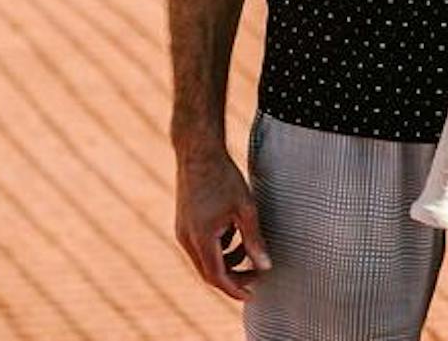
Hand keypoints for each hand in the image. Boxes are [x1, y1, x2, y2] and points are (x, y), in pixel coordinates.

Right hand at [174, 148, 269, 300]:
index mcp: (202, 238)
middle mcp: (187, 238)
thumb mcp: (245, 209)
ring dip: (225, 263)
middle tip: (255, 278)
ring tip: (249, 255)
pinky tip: (234, 235)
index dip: (235, 289)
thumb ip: (254, 240)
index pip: (217, 276)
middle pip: (208, 272)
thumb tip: (266, 267)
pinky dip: (217, 249)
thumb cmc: (223, 177)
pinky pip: (200, 247)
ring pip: (204, 260)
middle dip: (232, 279)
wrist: (197, 151)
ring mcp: (182, 230)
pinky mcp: (183, 222)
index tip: (252, 295)